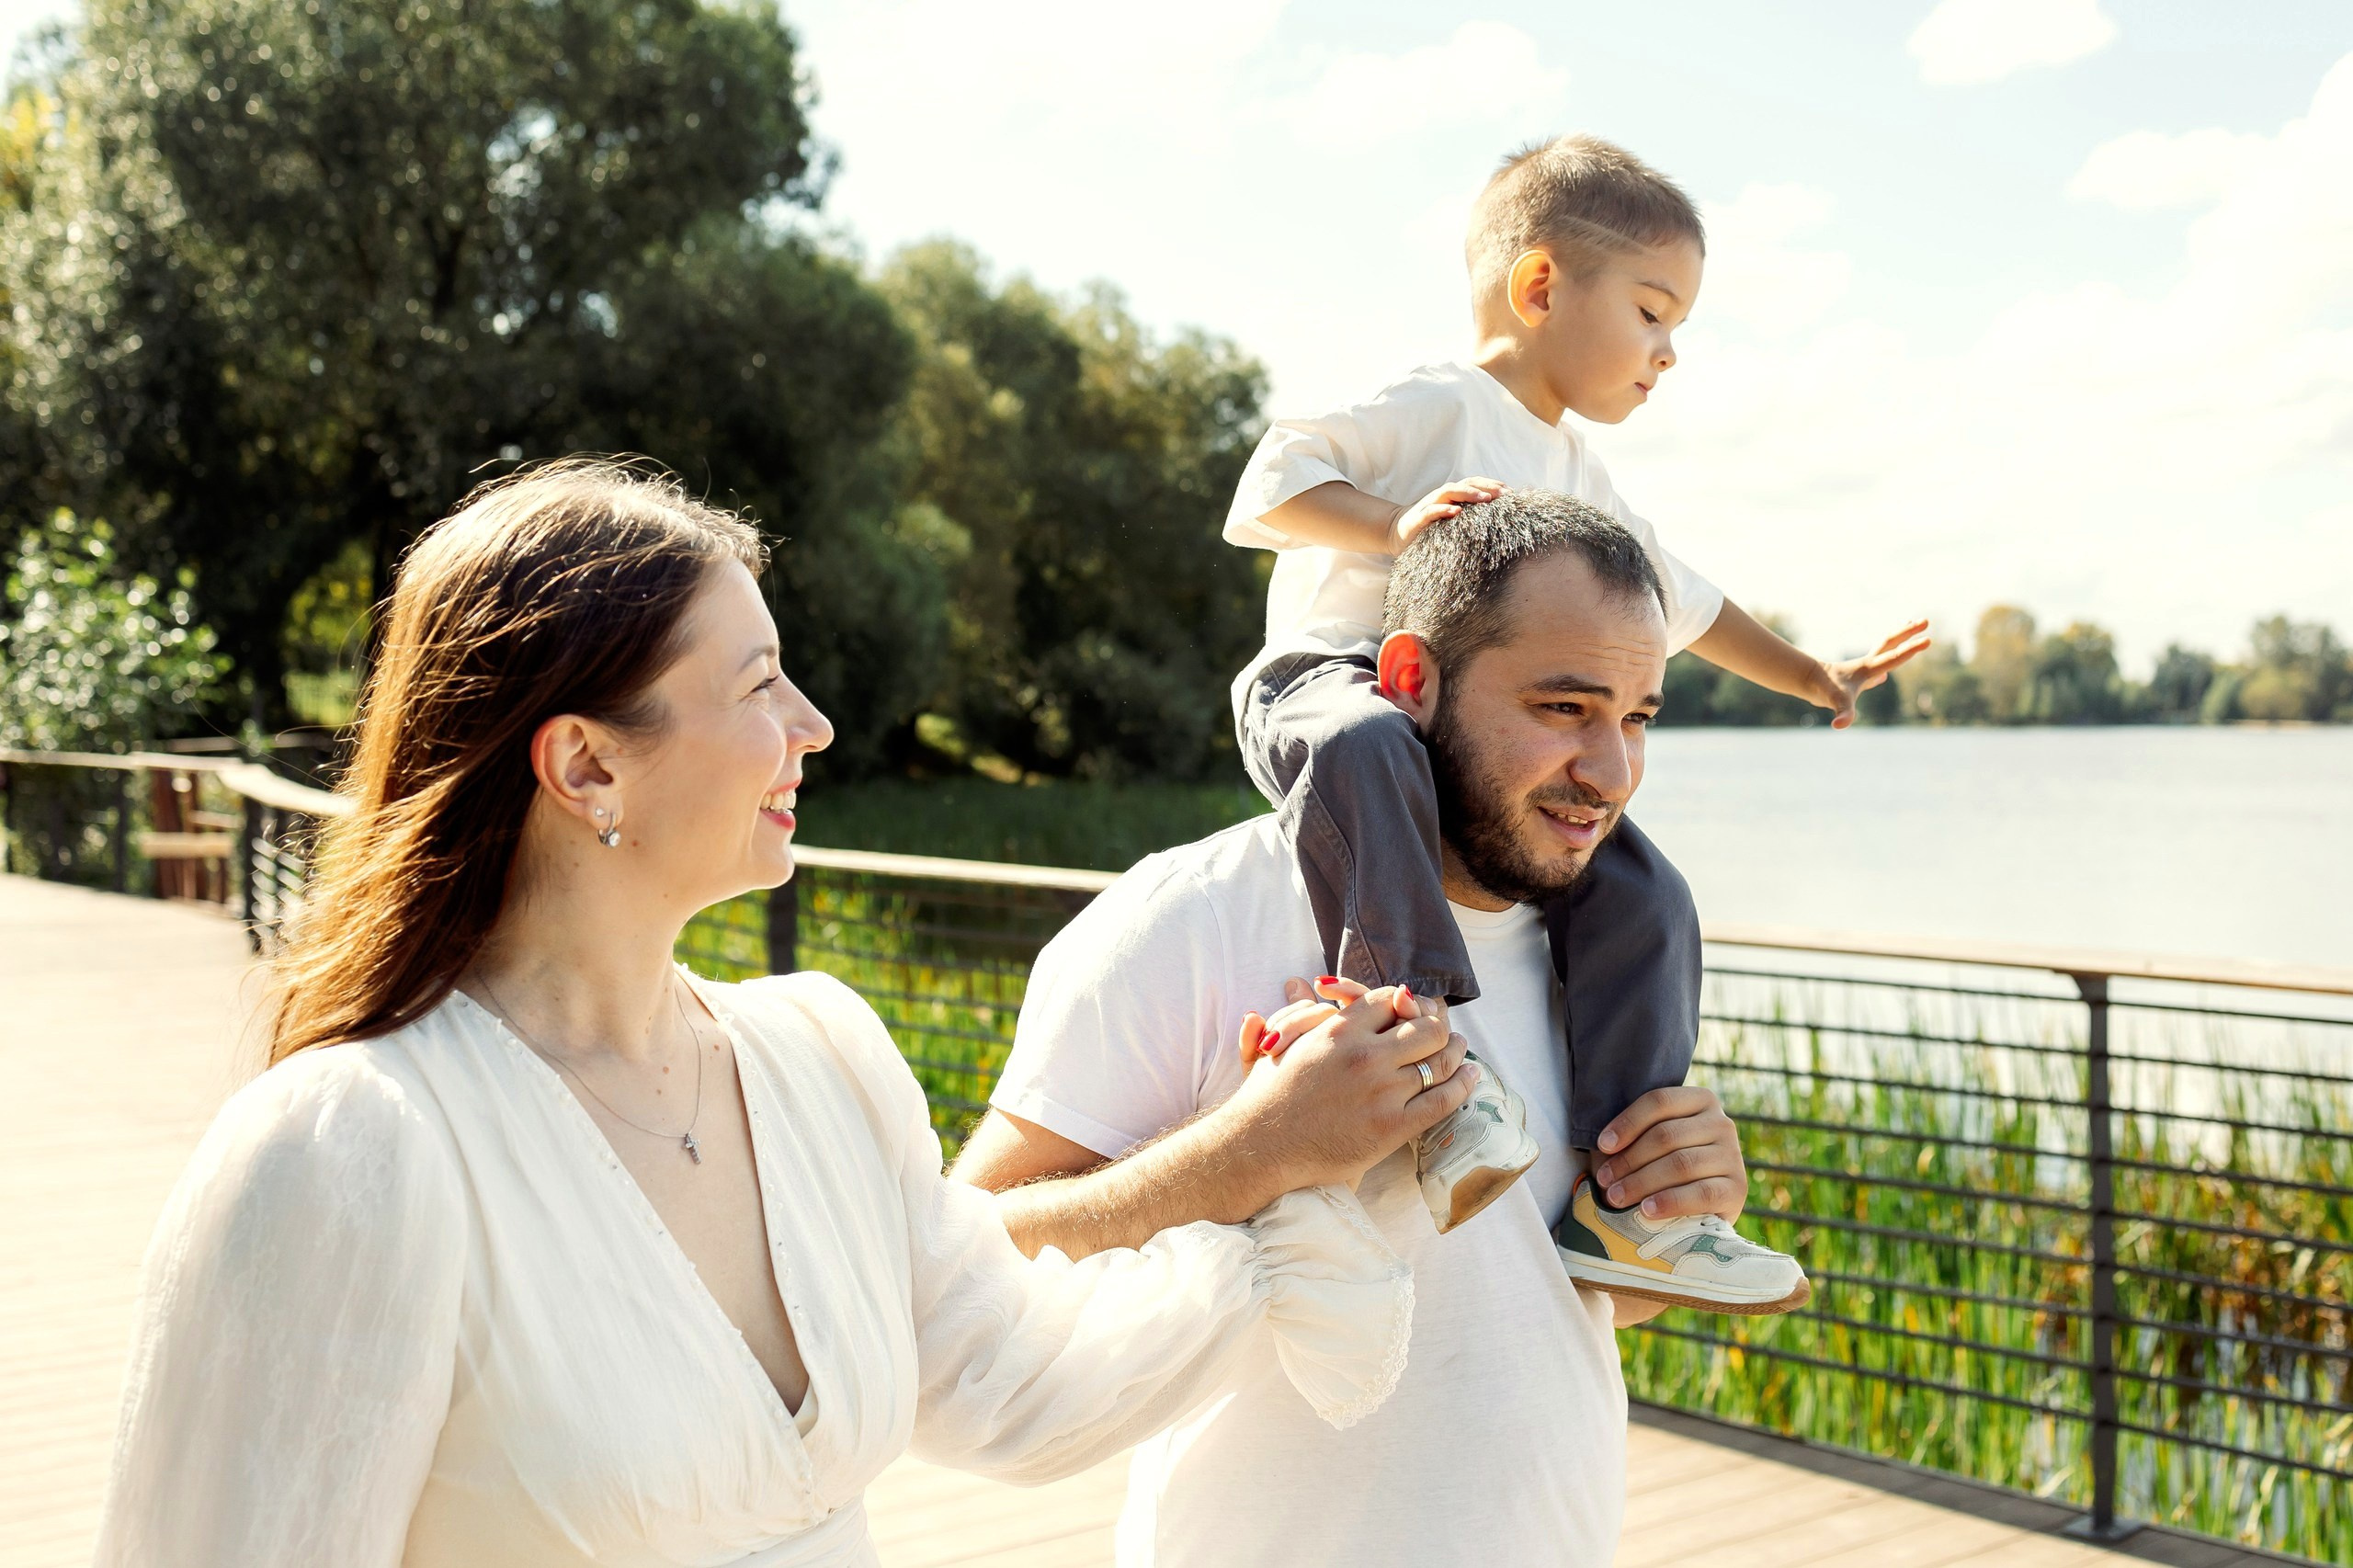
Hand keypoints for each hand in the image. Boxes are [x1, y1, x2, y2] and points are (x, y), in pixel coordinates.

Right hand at [1220, 980, 1475, 1193]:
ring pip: (1438, 1062)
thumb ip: (1296, 1011)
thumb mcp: (1279, 1044)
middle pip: (1424, 1028)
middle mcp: (1364, 1056)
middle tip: (1445, 1029)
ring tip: (1461, 1049)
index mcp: (1338, 1030)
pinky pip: (1442, 1100)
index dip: (1406, 1002)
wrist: (1258, 1148)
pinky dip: (1462, 1086)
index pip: (1389, 1000)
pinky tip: (1470, 1077)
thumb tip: (1297, 980)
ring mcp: (1381, 1091)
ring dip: (1456, 1052)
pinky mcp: (1391, 1126)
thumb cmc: (1264, 1098)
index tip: (1413, 1009)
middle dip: (1439, 1025)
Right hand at [1384, 477, 1502, 553]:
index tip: (1511, 492)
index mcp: (1451, 495)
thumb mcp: (1451, 519)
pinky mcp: (1418, 519)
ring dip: (1468, 493)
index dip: (1492, 484)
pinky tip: (1456, 512)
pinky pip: (1431, 511)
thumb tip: (1497, 517)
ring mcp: (1429, 505)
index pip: (1474, 483)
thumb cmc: (1429, 527)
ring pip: (1449, 492)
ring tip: (1485, 498)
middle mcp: (1441, 496)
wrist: (1396, 533)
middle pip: (1465, 484)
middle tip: (1505, 494)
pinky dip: (1443, 509)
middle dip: (1486, 486)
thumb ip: (1469, 514)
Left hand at [1590, 1086, 1747, 1223]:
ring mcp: (1733, 1156)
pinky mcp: (1738, 1189)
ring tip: (1616, 1197)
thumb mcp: (1653, 1143)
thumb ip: (1635, 1135)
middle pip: (1666, 1135)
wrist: (1701, 1207)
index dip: (1627, 1122)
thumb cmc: (1664, 1166)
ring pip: (1680, 1164)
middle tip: (1604, 1180)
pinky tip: (1646, 1210)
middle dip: (1629, 1159)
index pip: (1659, 1101)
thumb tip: (1605, 1145)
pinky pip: (1701, 1193)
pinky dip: (1669, 1201)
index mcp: (1701, 1100)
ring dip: (1641, 1182)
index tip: (1602, 1145)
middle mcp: (1722, 1123)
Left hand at [1817, 618, 1930, 728]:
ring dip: (1899, 637)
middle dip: (1908, 633)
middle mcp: (1869, 663)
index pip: (1894, 657)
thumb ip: (1842, 714)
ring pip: (1885, 647)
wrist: (1807, 680)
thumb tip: (1840, 725)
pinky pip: (1877, 661)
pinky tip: (1884, 675)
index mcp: (1869, 668)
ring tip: (1911, 624)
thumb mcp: (1837, 703)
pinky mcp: (1858, 674)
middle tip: (1925, 620)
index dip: (1911, 649)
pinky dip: (1885, 658)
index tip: (1929, 640)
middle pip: (1891, 643)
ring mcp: (1864, 667)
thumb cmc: (1824, 690)